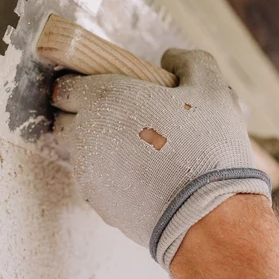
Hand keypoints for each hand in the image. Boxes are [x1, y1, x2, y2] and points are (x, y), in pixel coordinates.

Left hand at [51, 49, 270, 269]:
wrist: (210, 220)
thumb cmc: (208, 149)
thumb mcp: (212, 88)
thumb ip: (188, 62)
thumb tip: (170, 59)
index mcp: (104, 99)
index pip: (66, 86)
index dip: (80, 82)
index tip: (101, 85)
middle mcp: (85, 136)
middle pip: (65, 119)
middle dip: (84, 114)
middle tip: (123, 114)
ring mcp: (88, 175)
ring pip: (82, 152)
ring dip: (101, 146)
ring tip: (142, 148)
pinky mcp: (99, 205)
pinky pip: (98, 181)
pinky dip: (113, 175)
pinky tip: (146, 176)